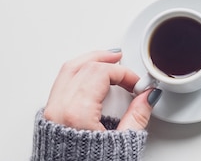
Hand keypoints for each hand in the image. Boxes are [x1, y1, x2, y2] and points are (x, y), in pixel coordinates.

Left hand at [43, 49, 160, 130]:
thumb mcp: (123, 144)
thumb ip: (138, 116)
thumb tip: (148, 96)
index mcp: (77, 113)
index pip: (101, 73)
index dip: (124, 73)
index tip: (136, 83)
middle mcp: (59, 109)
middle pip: (83, 66)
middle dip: (106, 60)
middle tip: (121, 58)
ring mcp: (51, 112)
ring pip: (68, 71)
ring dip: (89, 61)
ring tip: (106, 59)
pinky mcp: (48, 118)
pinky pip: (61, 83)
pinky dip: (77, 73)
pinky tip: (90, 76)